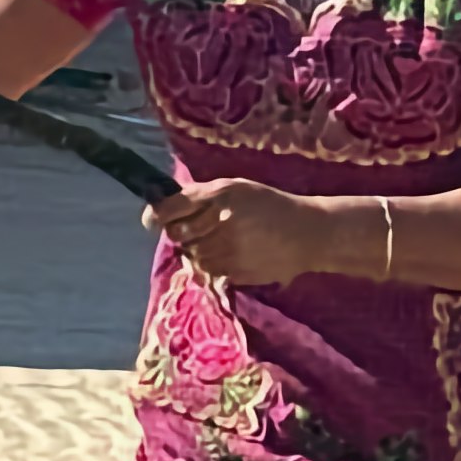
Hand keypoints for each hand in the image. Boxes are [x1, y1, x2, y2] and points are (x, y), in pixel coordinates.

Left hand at [145, 179, 344, 288]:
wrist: (309, 233)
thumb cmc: (270, 206)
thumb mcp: (238, 189)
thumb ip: (202, 195)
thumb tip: (162, 205)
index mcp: (221, 194)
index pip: (173, 206)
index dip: (157, 215)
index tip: (151, 221)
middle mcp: (221, 220)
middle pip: (178, 234)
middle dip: (183, 233)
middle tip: (200, 230)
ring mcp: (228, 248)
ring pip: (192, 255)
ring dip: (199, 251)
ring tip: (223, 243)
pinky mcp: (235, 270)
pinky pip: (209, 271)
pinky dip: (213, 265)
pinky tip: (234, 255)